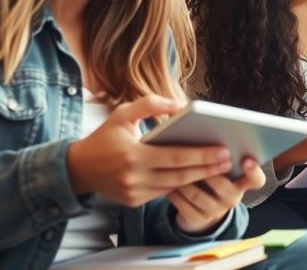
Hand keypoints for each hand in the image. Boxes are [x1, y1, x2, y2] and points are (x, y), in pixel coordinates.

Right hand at [67, 95, 231, 206]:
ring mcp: (135, 193)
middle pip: (180, 175)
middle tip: (228, 160)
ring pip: (174, 186)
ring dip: (198, 178)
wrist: (78, 169)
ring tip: (219, 168)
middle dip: (207, 168)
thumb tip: (180, 105)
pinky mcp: (135, 202)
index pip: (175, 157)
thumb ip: (151, 105)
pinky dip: (181, 185)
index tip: (222, 150)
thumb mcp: (123, 114)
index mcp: (133, 155)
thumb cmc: (104, 138)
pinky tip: (197, 176)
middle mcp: (135, 178)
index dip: (201, 155)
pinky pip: (164, 193)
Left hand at [169, 157, 266, 233]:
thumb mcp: (221, 169)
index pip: (257, 180)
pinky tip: (168, 184)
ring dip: (185, 181)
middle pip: (224, 186)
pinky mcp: (198, 220)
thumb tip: (209, 133)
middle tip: (197, 160)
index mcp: (242, 183)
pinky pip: (183, 205)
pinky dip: (174, 193)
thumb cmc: (210, 180)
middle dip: (208, 172)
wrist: (200, 211)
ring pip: (198, 195)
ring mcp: (216, 212)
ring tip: (174, 169)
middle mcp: (233, 198)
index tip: (246, 160)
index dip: (254, 171)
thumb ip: (220, 156)